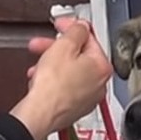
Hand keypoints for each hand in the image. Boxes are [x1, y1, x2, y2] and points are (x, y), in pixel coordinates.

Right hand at [9, 16, 110, 139]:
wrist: (40, 114)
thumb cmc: (52, 86)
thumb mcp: (63, 46)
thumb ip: (75, 31)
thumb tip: (81, 27)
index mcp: (102, 67)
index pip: (90, 39)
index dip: (73, 28)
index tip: (62, 25)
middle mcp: (99, 84)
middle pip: (80, 57)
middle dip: (58, 48)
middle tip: (45, 43)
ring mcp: (88, 98)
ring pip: (70, 72)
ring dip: (53, 64)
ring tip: (38, 64)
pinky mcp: (74, 108)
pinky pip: (65, 87)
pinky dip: (53, 80)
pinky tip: (40, 79)